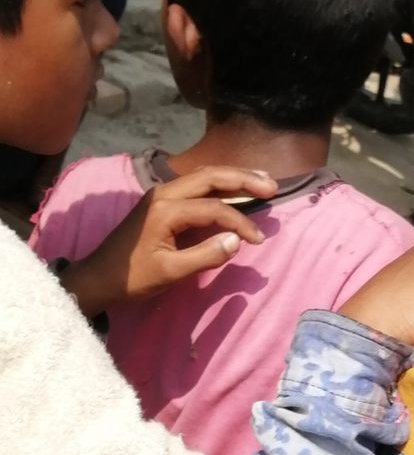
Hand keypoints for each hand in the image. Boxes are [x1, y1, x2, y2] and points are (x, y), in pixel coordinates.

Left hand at [62, 167, 275, 319]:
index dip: (240, 222)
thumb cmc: (133, 277)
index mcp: (166, 209)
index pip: (213, 208)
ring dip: (232, 177)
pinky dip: (218, 186)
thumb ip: (205, 256)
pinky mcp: (161, 201)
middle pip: (210, 177)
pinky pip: (195, 186)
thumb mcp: (170, 272)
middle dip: (243, 179)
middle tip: (272, 186)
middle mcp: (164, 193)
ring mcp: (161, 194)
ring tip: (261, 180)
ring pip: (203, 177)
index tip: (259, 240)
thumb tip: (236, 241)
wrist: (99, 276)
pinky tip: (234, 188)